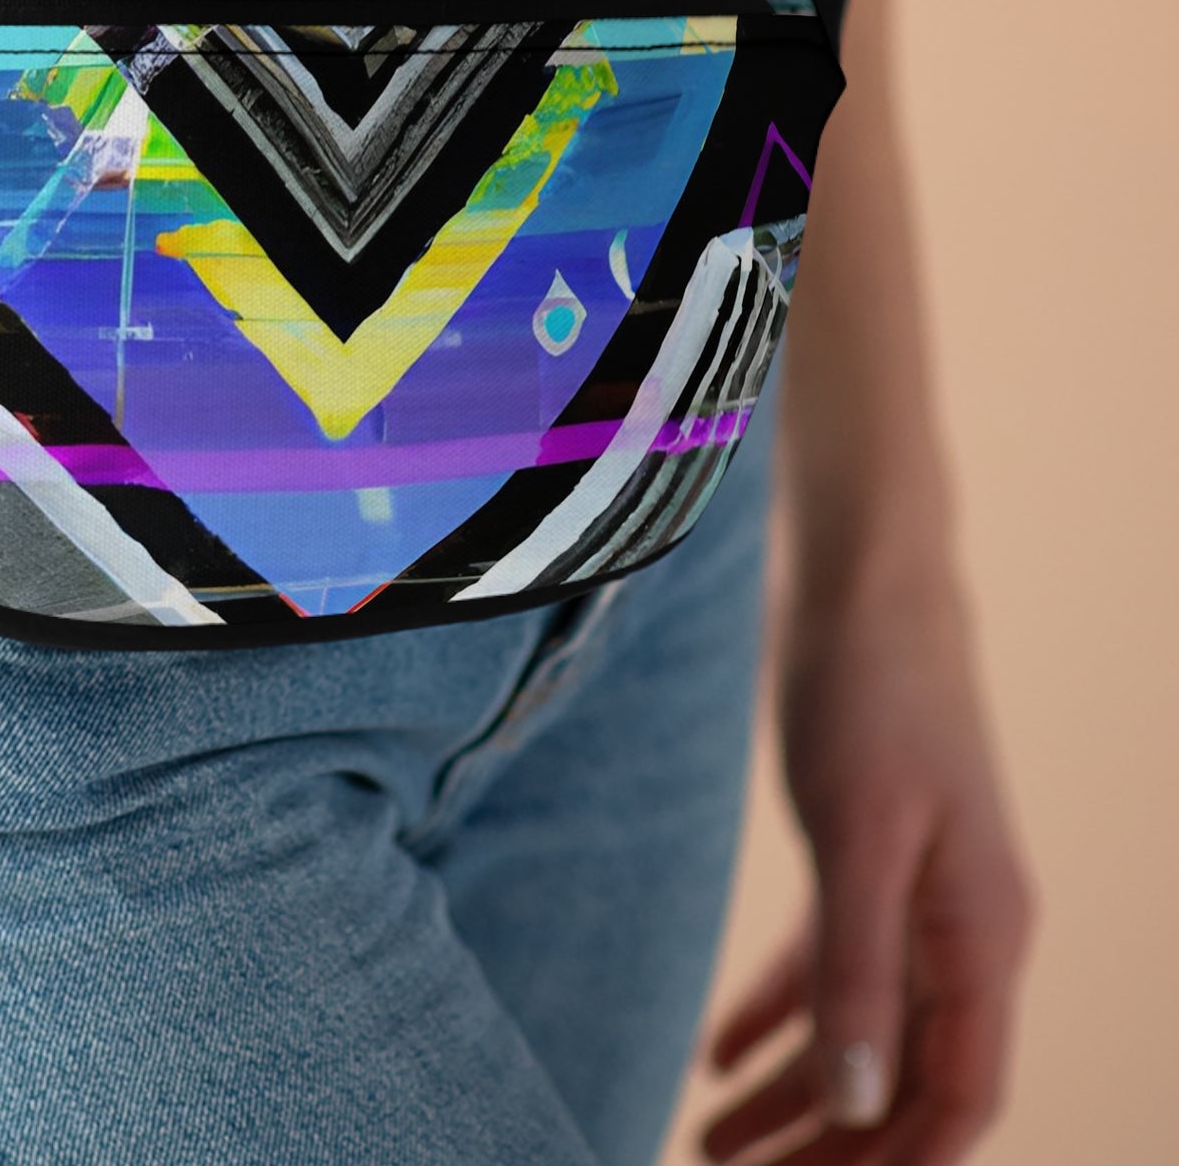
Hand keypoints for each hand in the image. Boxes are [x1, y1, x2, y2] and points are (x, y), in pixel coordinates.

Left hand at [700, 540, 1034, 1164]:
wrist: (866, 580)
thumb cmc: (872, 693)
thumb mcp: (859, 834)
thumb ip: (860, 967)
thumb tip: (861, 1108)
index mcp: (984, 935)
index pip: (957, 1097)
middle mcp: (961, 928)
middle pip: (902, 1079)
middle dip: (827, 1148)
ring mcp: (917, 891)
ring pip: (861, 1029)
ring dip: (791, 1096)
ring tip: (705, 1144)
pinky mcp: (866, 853)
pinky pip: (830, 964)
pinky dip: (778, 1014)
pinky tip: (717, 1055)